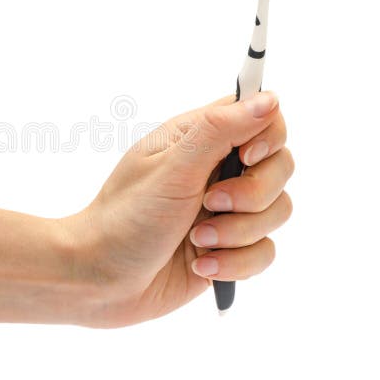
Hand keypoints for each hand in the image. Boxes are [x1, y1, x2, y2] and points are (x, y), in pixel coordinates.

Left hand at [62, 91, 293, 327]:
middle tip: (210, 203)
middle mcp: (217, 170)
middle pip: (280, 166)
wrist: (99, 280)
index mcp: (199, 139)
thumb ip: (220, 130)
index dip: (267, 136)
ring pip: (276, 211)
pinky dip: (234, 263)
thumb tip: (270, 99)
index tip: (245, 158)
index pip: (262, 117)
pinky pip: (264, 251)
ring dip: (238, 233)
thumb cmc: (125, 217)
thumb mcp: (172, 168)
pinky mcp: (229, 248)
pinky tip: (199, 266)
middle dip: (252, 194)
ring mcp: (226, 211)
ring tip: (197, 240)